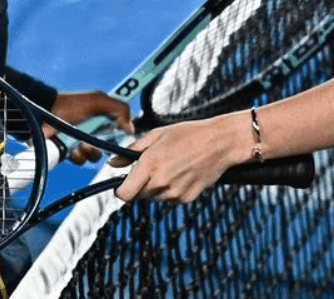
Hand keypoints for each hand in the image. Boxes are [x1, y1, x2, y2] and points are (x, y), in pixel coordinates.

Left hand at [47, 89, 132, 164]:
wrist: (42, 115)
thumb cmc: (69, 105)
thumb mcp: (98, 100)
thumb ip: (120, 108)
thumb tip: (131, 127)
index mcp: (100, 114)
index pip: (118, 127)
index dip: (121, 133)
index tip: (120, 135)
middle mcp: (92, 128)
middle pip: (108, 145)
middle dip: (105, 147)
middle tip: (97, 143)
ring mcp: (80, 140)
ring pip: (94, 155)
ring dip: (91, 153)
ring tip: (82, 147)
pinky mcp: (68, 151)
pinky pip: (80, 160)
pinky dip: (79, 158)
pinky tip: (73, 151)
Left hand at [111, 114, 246, 203]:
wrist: (220, 142)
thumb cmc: (189, 134)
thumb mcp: (157, 135)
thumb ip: (131, 150)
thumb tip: (113, 162)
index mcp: (149, 164)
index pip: (124, 194)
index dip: (121, 190)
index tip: (124, 183)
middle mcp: (160, 182)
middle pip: (139, 195)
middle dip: (141, 183)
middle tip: (156, 166)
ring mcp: (174, 193)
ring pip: (154, 197)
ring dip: (157, 186)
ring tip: (173, 166)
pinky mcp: (186, 198)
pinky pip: (170, 199)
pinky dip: (172, 190)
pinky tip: (183, 173)